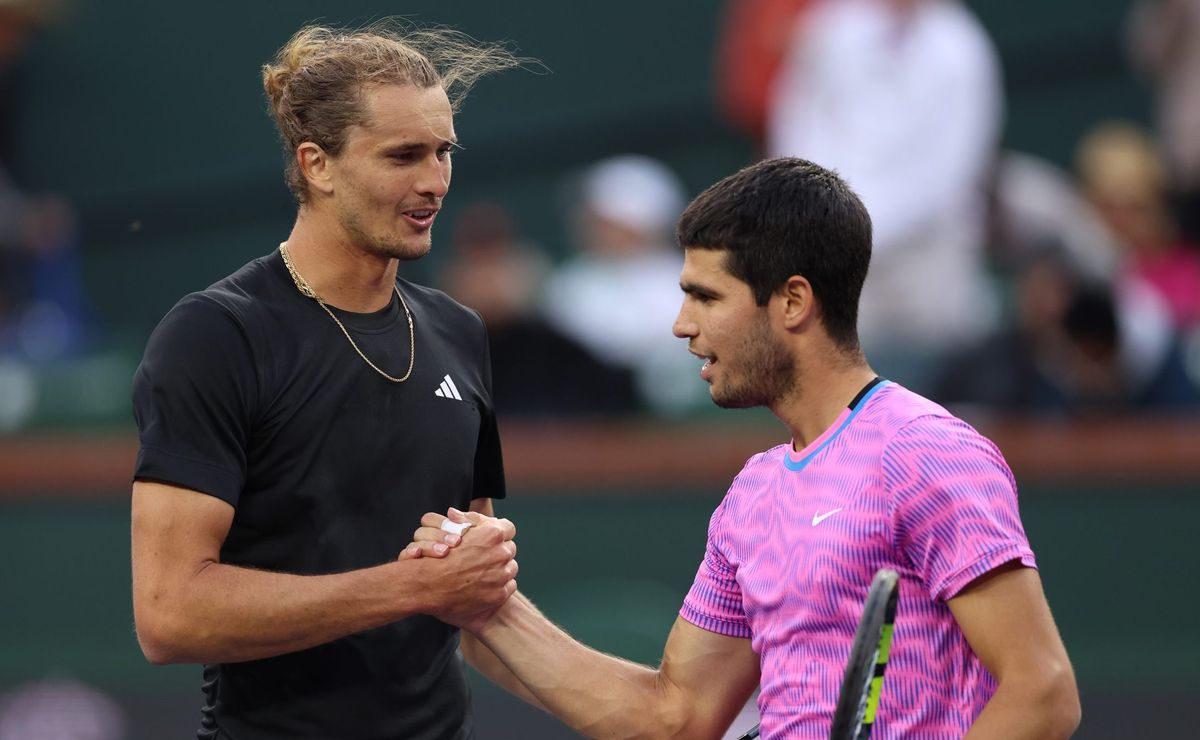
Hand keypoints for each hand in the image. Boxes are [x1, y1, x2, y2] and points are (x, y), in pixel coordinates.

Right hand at [400, 508, 517, 630]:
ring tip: (481, 573)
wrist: (427, 586)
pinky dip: (499, 586)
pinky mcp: (500, 593)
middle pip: (510, 548)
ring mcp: (502, 574)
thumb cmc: (437, 556)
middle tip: (484, 558)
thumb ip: (468, 520)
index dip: (499, 533)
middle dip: (499, 552)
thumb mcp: (452, 530)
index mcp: (493, 534)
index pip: (508, 528)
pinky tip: (483, 585)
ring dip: (500, 569)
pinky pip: (509, 585)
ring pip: (510, 568)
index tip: (491, 539)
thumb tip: (468, 514)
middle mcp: (501, 553)